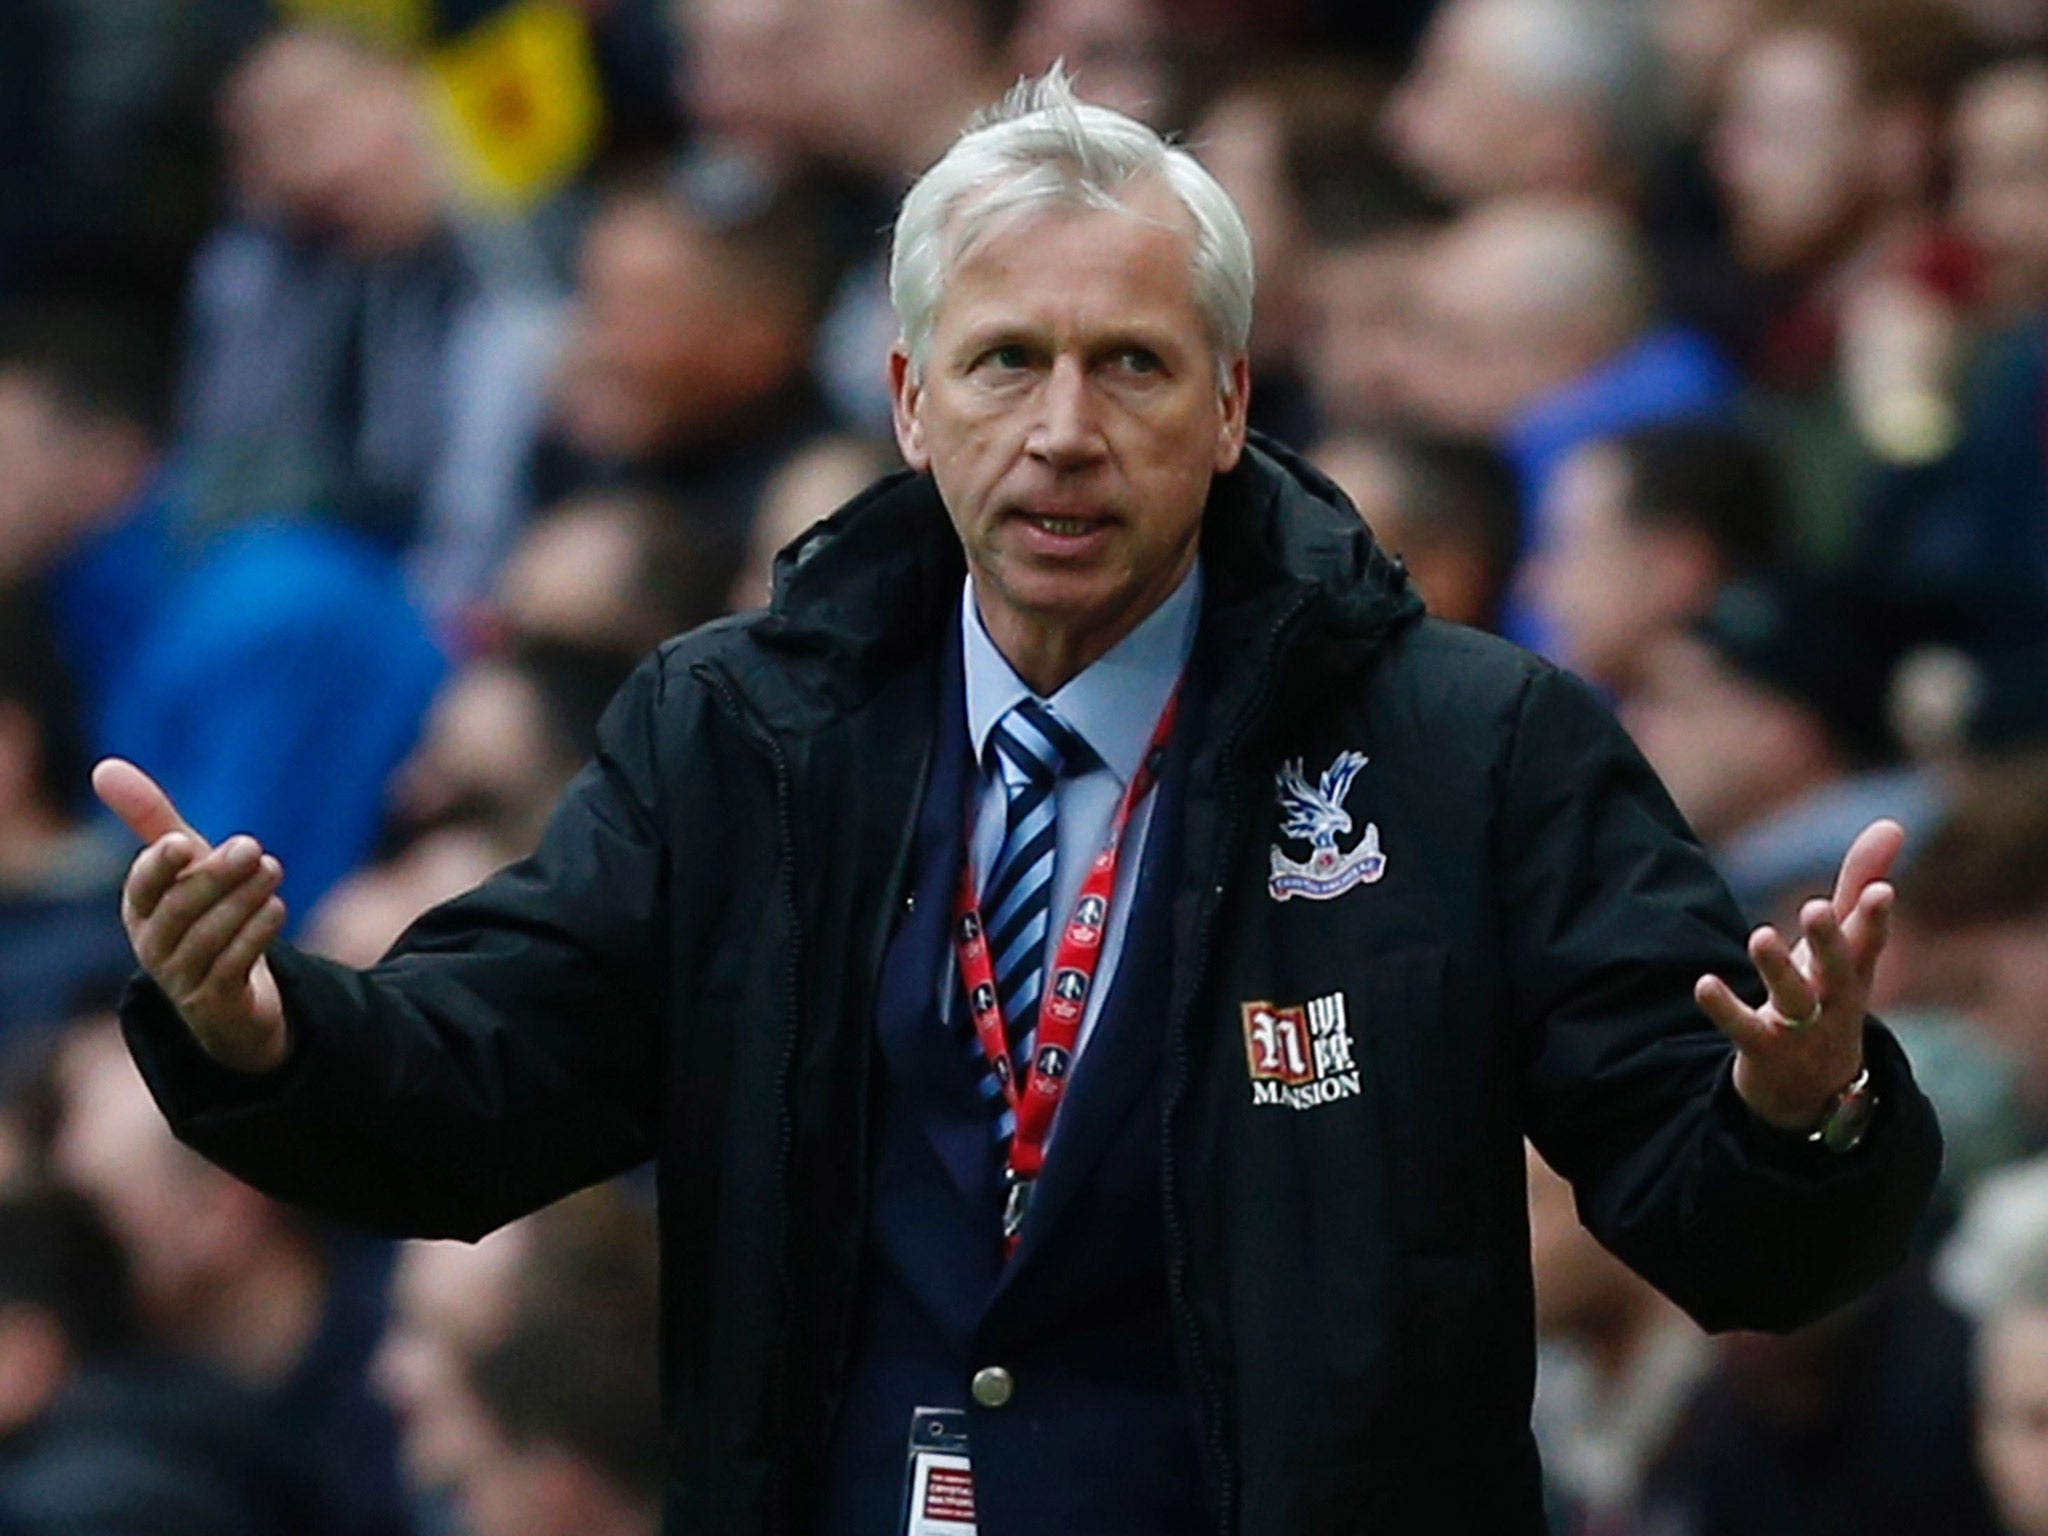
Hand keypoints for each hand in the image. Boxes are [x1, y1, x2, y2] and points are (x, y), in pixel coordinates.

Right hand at [93, 758, 289, 1073]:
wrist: (232, 995)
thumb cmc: (203, 914)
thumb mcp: (185, 866)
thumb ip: (153, 820)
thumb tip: (104, 766)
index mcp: (141, 910)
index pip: (141, 888)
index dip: (158, 867)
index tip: (182, 841)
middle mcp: (154, 945)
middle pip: (180, 910)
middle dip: (215, 876)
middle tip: (252, 845)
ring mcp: (183, 978)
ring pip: (210, 937)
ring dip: (243, 900)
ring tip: (273, 868)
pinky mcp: (215, 1001)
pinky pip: (232, 966)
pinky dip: (255, 934)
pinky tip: (276, 907)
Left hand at [1694, 819, 1900, 1130]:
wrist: (1813, 1090)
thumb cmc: (1829, 994)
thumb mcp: (1845, 944)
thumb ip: (1859, 884)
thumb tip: (1891, 823)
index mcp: (1855, 970)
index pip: (1870, 941)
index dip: (1875, 916)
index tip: (1881, 889)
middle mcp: (1834, 999)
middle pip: (1836, 969)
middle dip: (1828, 940)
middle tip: (1814, 907)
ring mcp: (1802, 1029)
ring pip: (1793, 999)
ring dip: (1777, 968)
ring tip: (1759, 935)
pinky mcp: (1764, 1050)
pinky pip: (1745, 1029)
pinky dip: (1725, 1008)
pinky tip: (1704, 983)